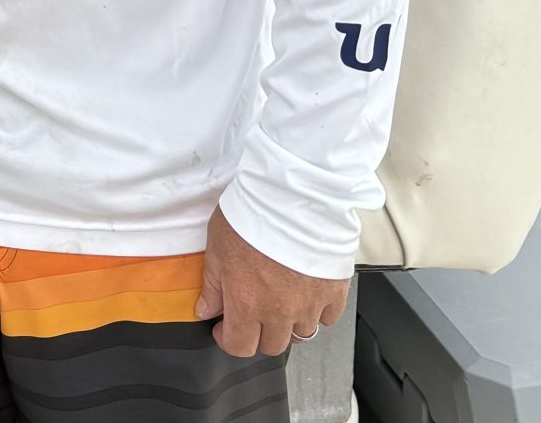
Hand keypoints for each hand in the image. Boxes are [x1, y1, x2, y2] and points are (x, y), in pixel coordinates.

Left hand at [194, 206, 348, 359]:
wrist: (293, 194)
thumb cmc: (253, 213)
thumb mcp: (217, 246)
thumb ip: (213, 284)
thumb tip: (206, 309)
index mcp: (247, 303)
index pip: (239, 346)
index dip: (228, 339)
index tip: (225, 327)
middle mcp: (280, 311)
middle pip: (272, 345)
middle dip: (258, 332)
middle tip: (253, 311)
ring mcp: (310, 304)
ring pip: (302, 334)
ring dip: (290, 323)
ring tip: (282, 300)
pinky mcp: (335, 291)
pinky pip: (329, 318)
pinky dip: (318, 312)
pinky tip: (307, 294)